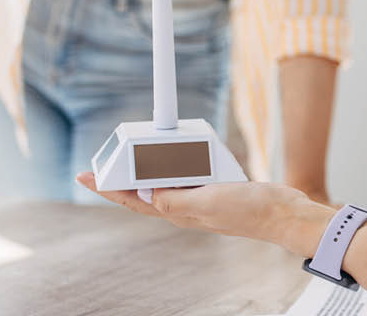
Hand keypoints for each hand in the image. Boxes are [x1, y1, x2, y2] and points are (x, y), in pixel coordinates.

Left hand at [75, 172, 332, 256]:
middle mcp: (185, 206)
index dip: (106, 188)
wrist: (283, 212)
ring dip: (148, 167)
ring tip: (134, 152)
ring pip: (164, 180)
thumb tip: (143, 192)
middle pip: (143, 190)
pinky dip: (176, 162)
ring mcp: (200, 197)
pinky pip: (187, 173)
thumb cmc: (249, 210)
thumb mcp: (209, 202)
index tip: (84, 176)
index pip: (132, 199)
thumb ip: (176, 199)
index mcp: (178, 212)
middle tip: (102, 161)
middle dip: (121, 178)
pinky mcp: (215, 187)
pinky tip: (177, 153)